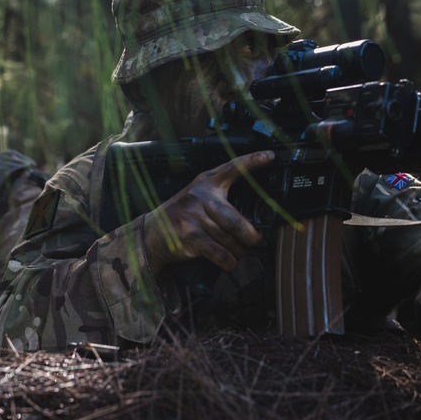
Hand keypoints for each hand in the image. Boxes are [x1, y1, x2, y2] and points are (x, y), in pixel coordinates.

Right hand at [143, 150, 274, 274]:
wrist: (150, 233)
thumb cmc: (180, 215)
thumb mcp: (196, 197)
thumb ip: (219, 198)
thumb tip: (253, 219)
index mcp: (206, 182)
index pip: (232, 168)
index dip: (252, 161)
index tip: (270, 157)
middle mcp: (200, 197)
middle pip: (237, 221)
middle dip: (251, 238)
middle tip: (255, 241)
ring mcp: (194, 218)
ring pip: (231, 241)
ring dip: (239, 252)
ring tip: (237, 252)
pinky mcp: (191, 238)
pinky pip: (221, 255)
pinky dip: (229, 262)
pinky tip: (228, 261)